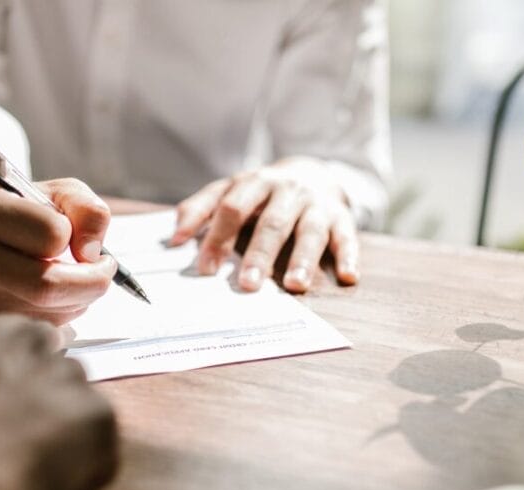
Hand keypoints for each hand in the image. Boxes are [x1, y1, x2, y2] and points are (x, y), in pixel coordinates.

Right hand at [0, 177, 117, 324]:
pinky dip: (67, 309)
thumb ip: (88, 211)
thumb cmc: (31, 209)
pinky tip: (61, 288)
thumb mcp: (64, 193)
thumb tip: (90, 253)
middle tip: (105, 269)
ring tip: (79, 274)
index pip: (51, 235)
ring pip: (49, 310)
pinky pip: (46, 323)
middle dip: (91, 282)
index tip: (79, 235)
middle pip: (46, 286)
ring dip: (81, 296)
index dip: (76, 236)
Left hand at [171, 157, 359, 292]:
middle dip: (259, 254)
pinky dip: (349, 257)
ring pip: (310, 232)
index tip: (206, 268)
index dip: (218, 237)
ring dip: (302, 259)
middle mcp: (288, 191)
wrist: (314, 171)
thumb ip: (201, 208)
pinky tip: (348, 276)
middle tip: (248, 284)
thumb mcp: (231, 190)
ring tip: (294, 285)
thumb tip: (174, 237)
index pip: (232, 209)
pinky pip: (348, 238)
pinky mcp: (342, 218)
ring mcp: (316, 205)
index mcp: (255, 183)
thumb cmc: (263, 191)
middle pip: (271, 223)